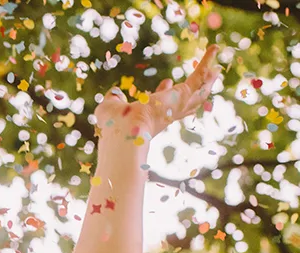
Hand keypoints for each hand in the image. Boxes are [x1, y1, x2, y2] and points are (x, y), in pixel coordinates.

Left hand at [95, 43, 220, 147]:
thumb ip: (113, 100)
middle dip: (196, 92)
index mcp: (151, 117)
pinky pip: (198, 75)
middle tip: (205, 83)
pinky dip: (207, 61)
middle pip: (187, 103)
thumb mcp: (109, 109)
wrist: (126, 130)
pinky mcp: (182, 94)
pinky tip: (214, 47)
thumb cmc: (114, 125)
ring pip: (199, 92)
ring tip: (216, 69)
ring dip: (208, 80)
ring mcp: (177, 104)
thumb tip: (114, 93)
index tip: (165, 82)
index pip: (162, 103)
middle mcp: (167, 113)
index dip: (164, 92)